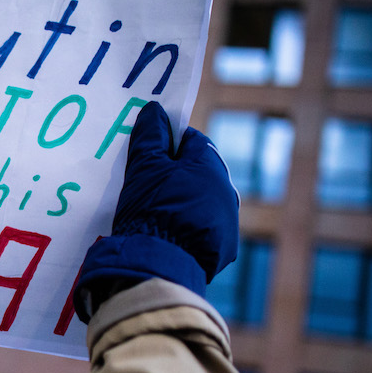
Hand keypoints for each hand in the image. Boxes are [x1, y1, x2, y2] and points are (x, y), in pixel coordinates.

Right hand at [75, 101, 238, 321]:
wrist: (159, 261)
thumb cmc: (150, 207)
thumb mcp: (143, 167)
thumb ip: (149, 135)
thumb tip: (154, 110)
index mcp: (210, 164)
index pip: (190, 140)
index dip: (167, 143)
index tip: (148, 153)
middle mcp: (226, 190)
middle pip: (198, 171)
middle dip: (175, 174)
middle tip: (147, 184)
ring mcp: (228, 220)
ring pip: (203, 201)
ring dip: (184, 201)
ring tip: (155, 212)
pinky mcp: (224, 247)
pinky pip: (205, 229)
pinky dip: (189, 227)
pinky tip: (167, 234)